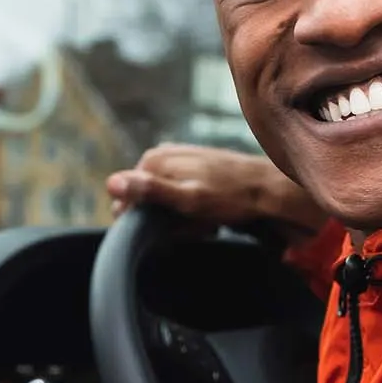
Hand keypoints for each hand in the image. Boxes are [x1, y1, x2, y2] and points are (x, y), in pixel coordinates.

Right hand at [105, 144, 327, 243]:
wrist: (270, 191)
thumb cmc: (230, 197)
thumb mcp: (188, 198)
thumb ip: (150, 191)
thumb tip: (112, 183)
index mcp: (154, 160)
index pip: (126, 201)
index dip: (146, 222)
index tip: (172, 228)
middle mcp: (163, 154)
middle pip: (147, 202)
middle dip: (165, 220)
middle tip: (194, 226)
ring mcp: (180, 160)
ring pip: (165, 203)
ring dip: (181, 218)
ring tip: (206, 221)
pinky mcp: (194, 169)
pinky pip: (182, 199)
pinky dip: (193, 212)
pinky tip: (211, 217)